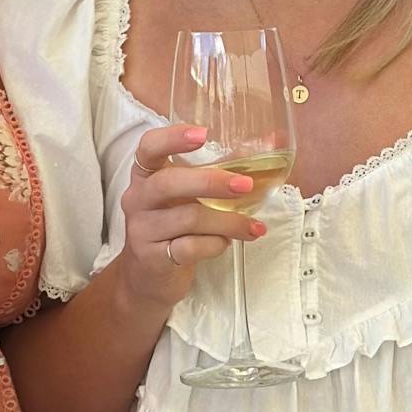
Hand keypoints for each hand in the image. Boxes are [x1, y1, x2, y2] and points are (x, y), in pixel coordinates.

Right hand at [110, 123, 268, 313]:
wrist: (149, 278)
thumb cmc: (175, 226)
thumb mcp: (190, 195)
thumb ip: (223, 169)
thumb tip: (272, 141)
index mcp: (146, 175)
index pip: (149, 147)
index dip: (172, 138)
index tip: (203, 134)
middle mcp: (139, 198)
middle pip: (169, 182)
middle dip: (211, 182)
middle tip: (245, 185)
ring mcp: (143, 229)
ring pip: (188, 218)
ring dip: (228, 221)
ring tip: (252, 226)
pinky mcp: (153, 258)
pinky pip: (190, 247)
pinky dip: (215, 244)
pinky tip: (226, 243)